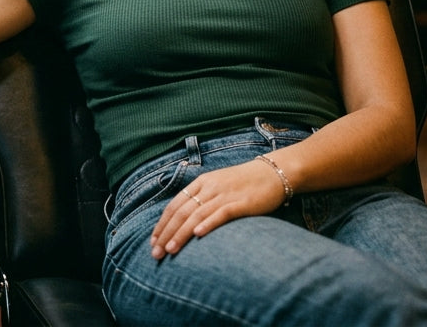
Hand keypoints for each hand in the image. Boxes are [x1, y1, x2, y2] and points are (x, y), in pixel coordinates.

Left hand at [149, 159, 287, 258]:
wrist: (274, 173)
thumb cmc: (244, 184)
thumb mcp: (218, 186)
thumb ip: (202, 199)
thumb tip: (184, 221)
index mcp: (201, 183)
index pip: (174, 205)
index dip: (162, 223)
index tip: (153, 241)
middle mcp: (209, 187)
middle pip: (181, 211)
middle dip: (166, 233)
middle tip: (156, 252)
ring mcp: (224, 194)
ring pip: (196, 214)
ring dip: (181, 233)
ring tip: (169, 249)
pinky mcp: (241, 202)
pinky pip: (221, 213)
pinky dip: (208, 223)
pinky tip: (197, 234)